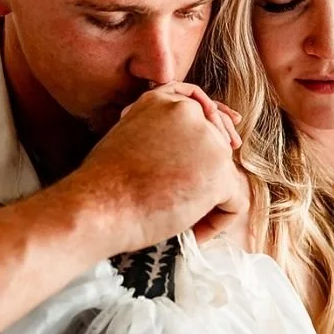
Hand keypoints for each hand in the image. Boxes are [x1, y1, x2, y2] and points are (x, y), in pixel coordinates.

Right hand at [53, 82, 247, 259]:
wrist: (98, 206)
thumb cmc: (102, 185)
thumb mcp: (129, 137)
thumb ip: (162, 134)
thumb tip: (190, 153)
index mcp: (164, 100)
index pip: (203, 108)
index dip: (215, 127)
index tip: (230, 140)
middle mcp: (190, 111)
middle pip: (220, 144)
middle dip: (209, 174)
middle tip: (187, 201)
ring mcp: (209, 140)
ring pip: (227, 175)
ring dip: (211, 202)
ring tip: (183, 223)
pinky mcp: (219, 172)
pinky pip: (235, 202)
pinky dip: (218, 222)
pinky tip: (192, 233)